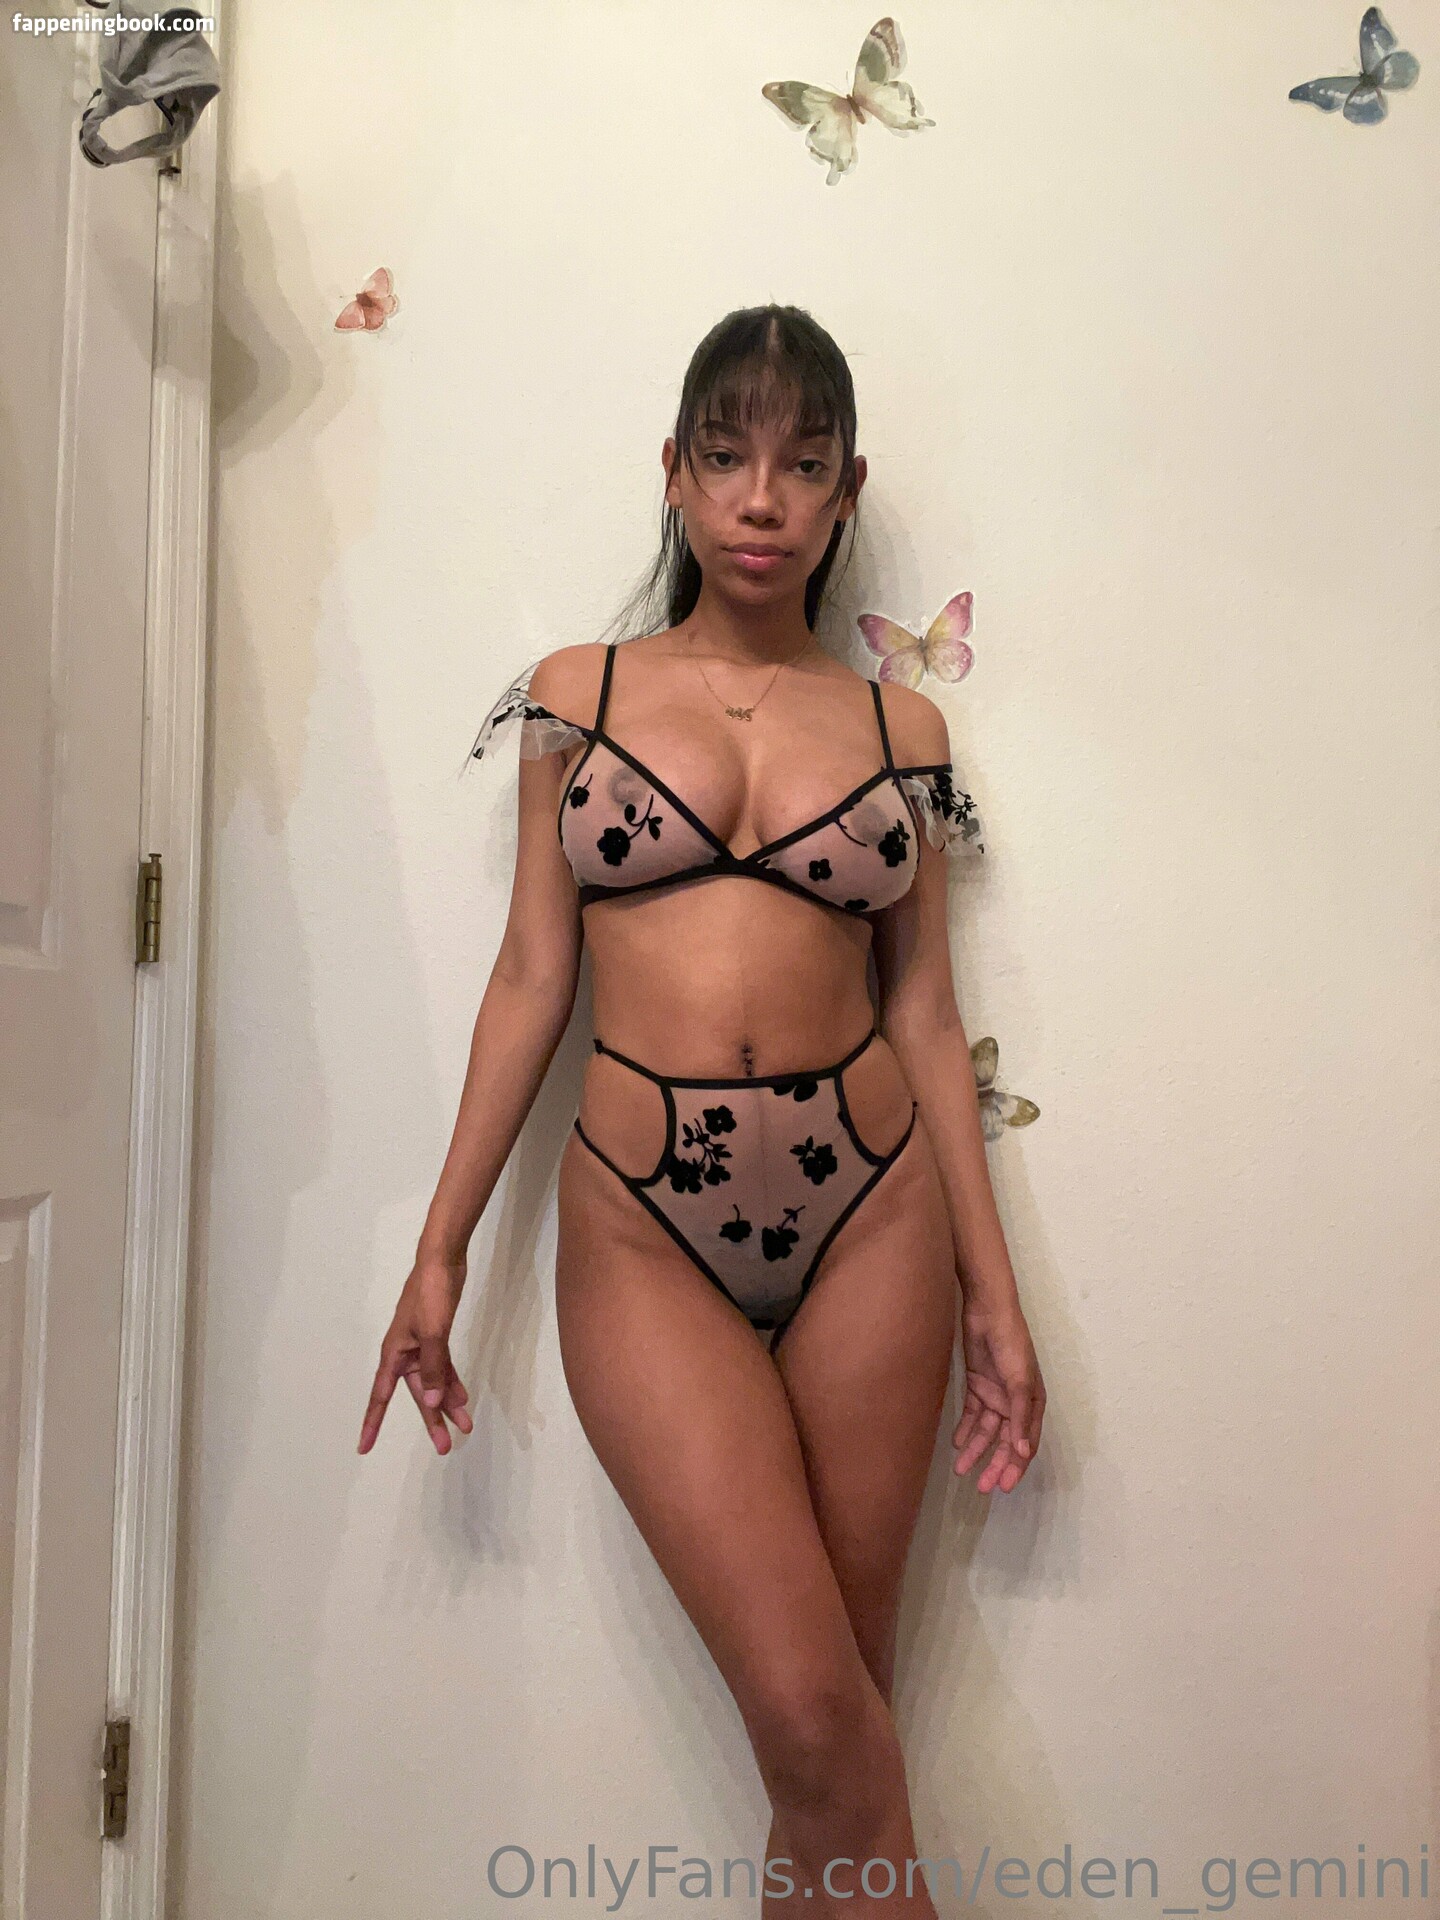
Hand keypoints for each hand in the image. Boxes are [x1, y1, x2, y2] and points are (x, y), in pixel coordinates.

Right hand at [357, 1252, 473, 1456]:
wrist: (442, 1263)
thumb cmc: (430, 1294)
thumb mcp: (433, 1332)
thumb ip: (434, 1369)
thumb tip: (432, 1404)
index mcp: (394, 1355)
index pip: (380, 1397)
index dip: (372, 1423)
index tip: (363, 1447)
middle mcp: (405, 1355)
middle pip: (416, 1396)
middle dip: (431, 1421)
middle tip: (444, 1448)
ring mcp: (421, 1347)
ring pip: (434, 1385)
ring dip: (448, 1404)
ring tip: (464, 1427)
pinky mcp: (437, 1339)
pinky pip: (443, 1369)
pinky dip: (452, 1383)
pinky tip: (462, 1399)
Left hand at [953, 1290, 1044, 1492]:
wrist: (988, 1312)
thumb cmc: (1011, 1345)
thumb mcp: (1019, 1382)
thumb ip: (1020, 1417)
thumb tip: (1024, 1452)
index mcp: (1032, 1403)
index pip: (1026, 1443)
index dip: (1016, 1466)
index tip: (1003, 1487)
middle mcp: (1015, 1403)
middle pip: (1006, 1442)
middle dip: (995, 1464)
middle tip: (981, 1488)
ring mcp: (996, 1394)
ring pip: (986, 1432)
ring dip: (975, 1450)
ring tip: (961, 1470)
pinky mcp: (978, 1385)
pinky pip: (972, 1415)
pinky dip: (965, 1430)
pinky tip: (956, 1444)